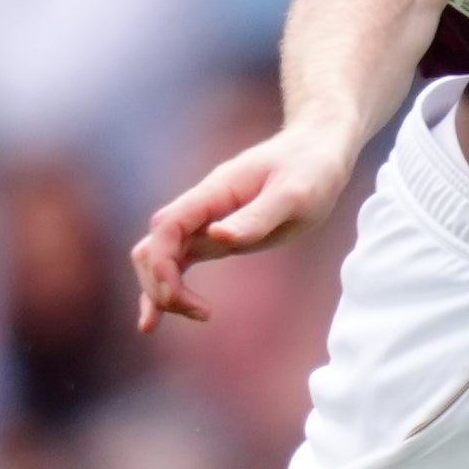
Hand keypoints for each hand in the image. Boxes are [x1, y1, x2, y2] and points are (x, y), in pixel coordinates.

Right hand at [130, 127, 353, 329]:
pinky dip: (166, 289)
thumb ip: (257, 216)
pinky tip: (160, 316)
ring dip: (159, 290)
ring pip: (158, 257)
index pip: (167, 228)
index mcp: (214, 193)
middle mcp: (202, 208)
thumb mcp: (294, 195)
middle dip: (161, 285)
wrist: (316, 150)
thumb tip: (217, 237)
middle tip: (200, 312)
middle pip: (153, 247)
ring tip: (186, 318)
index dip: (161, 264)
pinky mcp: (215, 236)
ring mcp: (205, 222)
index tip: (179, 295)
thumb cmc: (310, 170)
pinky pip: (178, 262)